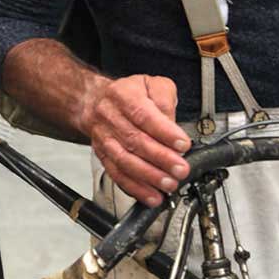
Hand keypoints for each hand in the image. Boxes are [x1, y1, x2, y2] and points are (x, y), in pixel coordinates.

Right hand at [82, 75, 191, 206]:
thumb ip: (165, 100)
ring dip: (149, 176)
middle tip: (180, 169)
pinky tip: (151, 195)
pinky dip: (135, 188)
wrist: (95, 100)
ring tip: (169, 184)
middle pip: (135, 140)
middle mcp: (109, 116)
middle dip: (161, 158)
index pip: (143, 115)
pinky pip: (117, 174)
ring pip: (124, 161)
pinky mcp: (103, 156)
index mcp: (123, 95)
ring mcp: (104, 138)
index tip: (182, 144)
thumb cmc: (128, 93)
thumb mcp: (152, 84)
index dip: (164, 132)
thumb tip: (172, 125)